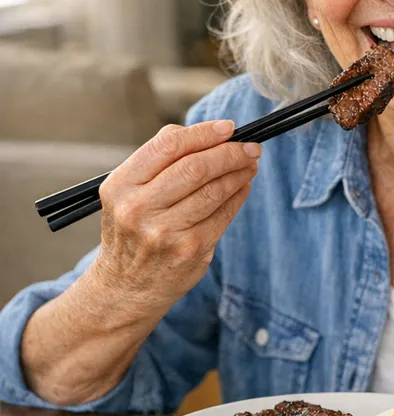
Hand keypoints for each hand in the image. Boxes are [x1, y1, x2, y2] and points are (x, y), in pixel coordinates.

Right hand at [91, 120, 260, 310]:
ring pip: (214, 190)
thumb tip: (212, 135)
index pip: (168, 145)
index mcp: (120, 186)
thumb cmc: (133, 231)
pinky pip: (224, 214)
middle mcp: (138, 208)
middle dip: (230, 152)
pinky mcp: (189, 250)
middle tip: (250, 146)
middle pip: (196, 166)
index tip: (228, 127)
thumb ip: (161, 162)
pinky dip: (239, 195)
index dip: (204, 133)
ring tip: (250, 164)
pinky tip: (243, 186)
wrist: (124, 288)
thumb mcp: (127, 194)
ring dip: (239, 172)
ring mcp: (164, 232)